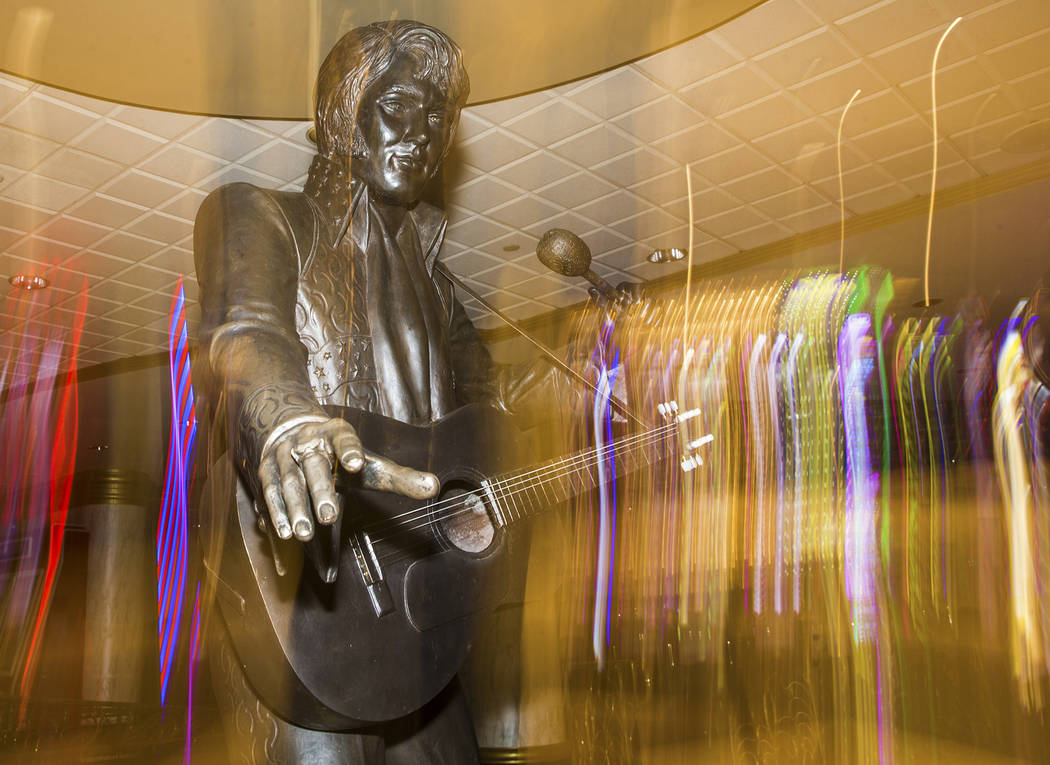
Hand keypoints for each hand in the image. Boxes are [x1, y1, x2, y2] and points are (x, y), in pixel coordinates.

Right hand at [257, 417, 438, 540]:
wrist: (294, 432)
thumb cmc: (341, 457)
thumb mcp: (370, 464)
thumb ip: (399, 478)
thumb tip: (434, 487)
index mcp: (336, 434)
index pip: (345, 439)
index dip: (350, 450)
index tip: (357, 463)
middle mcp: (309, 442)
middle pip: (315, 466)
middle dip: (321, 491)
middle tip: (331, 516)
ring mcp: (285, 456)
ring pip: (289, 481)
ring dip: (296, 508)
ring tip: (305, 533)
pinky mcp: (267, 470)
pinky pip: (269, 492)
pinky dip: (276, 512)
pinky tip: (283, 531)